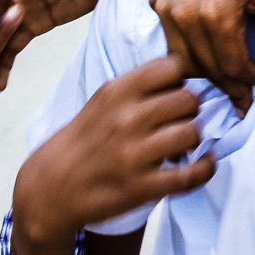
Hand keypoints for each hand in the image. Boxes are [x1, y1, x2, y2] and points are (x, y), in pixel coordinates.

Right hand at [12, 56, 214, 254]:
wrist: (48, 188)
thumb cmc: (84, 140)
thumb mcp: (103, 100)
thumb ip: (141, 86)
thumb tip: (190, 77)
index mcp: (116, 92)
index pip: (172, 66)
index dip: (182, 78)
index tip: (177, 90)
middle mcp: (125, 119)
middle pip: (189, 99)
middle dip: (191, 109)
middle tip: (181, 120)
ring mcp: (133, 154)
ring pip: (193, 132)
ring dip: (195, 138)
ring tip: (184, 143)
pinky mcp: (140, 187)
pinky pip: (191, 174)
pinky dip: (205, 168)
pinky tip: (204, 163)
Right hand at [149, 0, 254, 114]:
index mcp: (217, 13)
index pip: (231, 67)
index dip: (249, 82)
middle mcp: (184, 14)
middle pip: (206, 68)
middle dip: (229, 85)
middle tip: (244, 99)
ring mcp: (166, 7)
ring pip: (184, 60)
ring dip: (207, 74)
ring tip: (228, 82)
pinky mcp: (157, 0)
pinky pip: (172, 40)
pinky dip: (190, 52)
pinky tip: (208, 56)